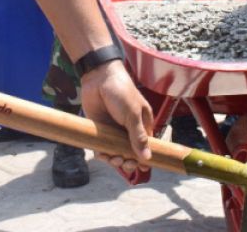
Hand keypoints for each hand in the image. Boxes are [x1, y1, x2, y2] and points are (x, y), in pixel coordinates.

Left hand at [79, 60, 153, 178]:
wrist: (99, 77)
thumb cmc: (121, 92)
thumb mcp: (132, 115)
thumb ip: (138, 137)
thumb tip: (148, 158)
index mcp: (142, 124)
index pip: (146, 147)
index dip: (145, 159)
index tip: (143, 169)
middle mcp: (128, 130)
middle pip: (131, 153)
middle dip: (129, 161)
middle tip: (125, 162)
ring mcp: (114, 130)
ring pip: (116, 152)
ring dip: (115, 160)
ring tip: (114, 158)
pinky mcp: (100, 130)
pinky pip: (102, 147)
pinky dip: (102, 154)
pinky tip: (102, 155)